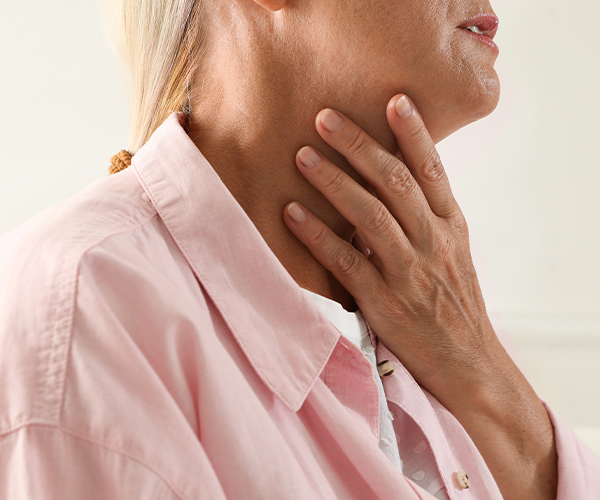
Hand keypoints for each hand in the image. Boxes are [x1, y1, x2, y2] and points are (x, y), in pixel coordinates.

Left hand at [283, 95, 506, 406]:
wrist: (468, 363)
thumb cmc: (454, 305)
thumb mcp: (454, 254)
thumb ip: (428, 219)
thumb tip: (389, 185)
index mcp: (452, 227)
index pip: (432, 171)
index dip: (414, 133)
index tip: (394, 100)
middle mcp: (433, 242)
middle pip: (395, 183)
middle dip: (359, 146)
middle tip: (325, 118)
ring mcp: (409, 272)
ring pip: (370, 215)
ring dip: (334, 181)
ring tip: (302, 155)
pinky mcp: (384, 302)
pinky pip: (346, 262)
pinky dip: (318, 235)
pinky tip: (292, 213)